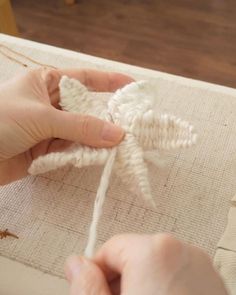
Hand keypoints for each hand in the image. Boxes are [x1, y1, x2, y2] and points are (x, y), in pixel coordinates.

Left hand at [0, 67, 132, 184]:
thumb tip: (116, 134)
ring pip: (82, 132)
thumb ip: (80, 126)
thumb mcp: (41, 117)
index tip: (131, 86)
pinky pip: (73, 149)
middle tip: (129, 126)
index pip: (84, 78)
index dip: (108, 81)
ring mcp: (50, 128)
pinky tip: (96, 155)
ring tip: (117, 145)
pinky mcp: (48, 150)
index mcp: (45, 82)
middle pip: (86, 108)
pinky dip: (84, 153)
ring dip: (96, 139)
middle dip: (106, 117)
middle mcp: (50, 104)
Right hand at [65, 234, 226, 294]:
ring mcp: (202, 268)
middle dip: (120, 280)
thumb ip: (87, 286)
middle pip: (134, 256)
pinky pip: (175, 276)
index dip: (97, 272)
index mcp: (155, 252)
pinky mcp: (212, 283)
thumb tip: (77, 265)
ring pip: (154, 266)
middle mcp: (183, 252)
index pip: (110, 247)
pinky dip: (162, 291)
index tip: (94, 291)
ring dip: (141, 286)